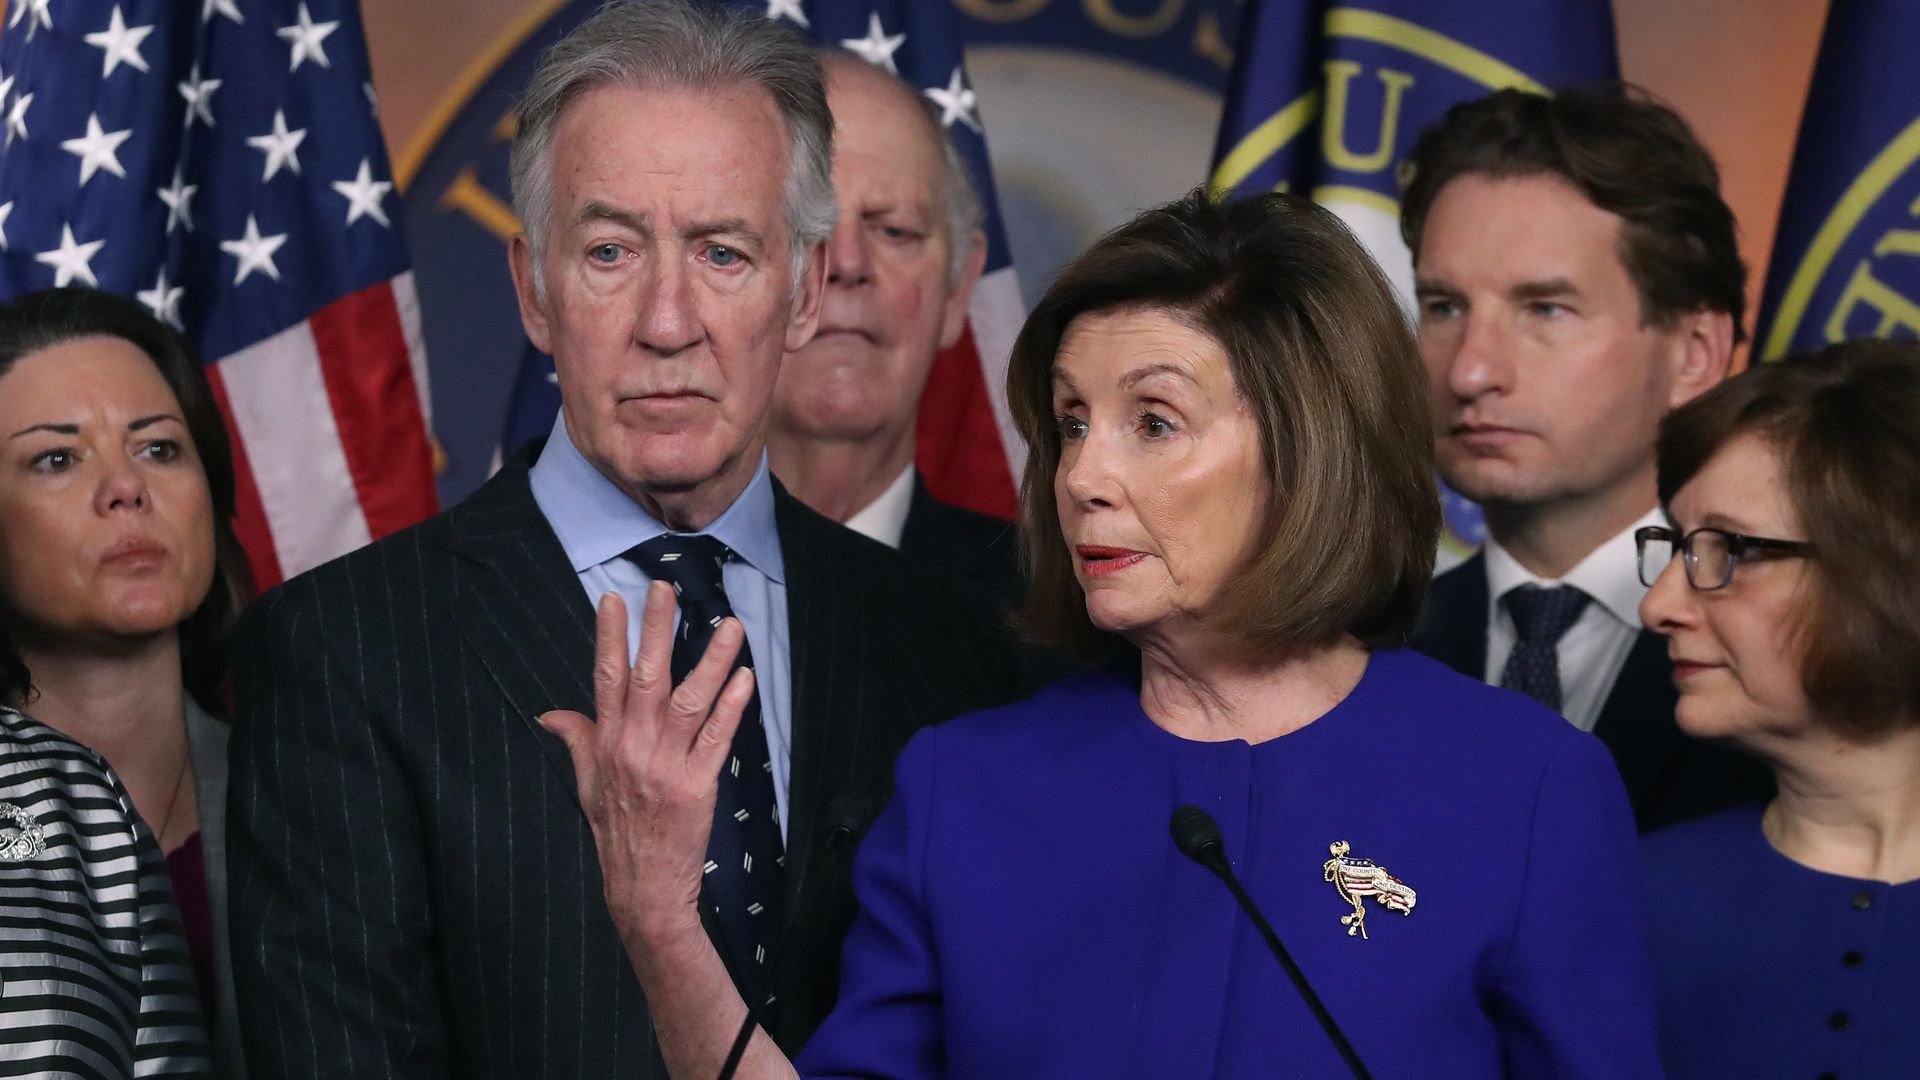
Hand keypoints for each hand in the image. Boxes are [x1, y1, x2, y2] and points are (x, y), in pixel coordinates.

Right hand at [540, 582, 756, 947]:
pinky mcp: (697, 786)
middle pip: (645, 678)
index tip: (615, 598)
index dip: (610, 636)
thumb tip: (551, 713)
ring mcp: (665, 766)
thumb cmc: (617, 834)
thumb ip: (577, 741)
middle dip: (656, 630)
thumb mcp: (586, 786)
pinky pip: (717, 739)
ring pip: (689, 701)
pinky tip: (745, 678)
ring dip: (711, 660)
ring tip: (729, 625)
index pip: (604, 678)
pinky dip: (732, 707)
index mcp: (606, 743)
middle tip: (665, 587)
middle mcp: (633, 748)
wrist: (642, 890)